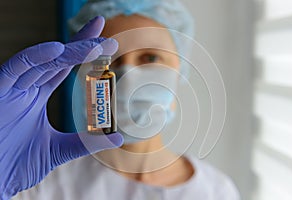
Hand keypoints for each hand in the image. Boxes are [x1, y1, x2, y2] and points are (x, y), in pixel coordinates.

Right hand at [0, 16, 122, 199]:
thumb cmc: (15, 165)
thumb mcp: (58, 150)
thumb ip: (85, 143)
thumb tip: (118, 138)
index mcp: (36, 96)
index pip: (63, 67)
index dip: (82, 53)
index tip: (106, 42)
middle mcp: (24, 87)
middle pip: (56, 58)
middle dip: (82, 45)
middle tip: (108, 36)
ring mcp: (11, 88)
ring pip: (42, 61)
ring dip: (69, 51)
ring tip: (96, 44)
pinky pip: (15, 68)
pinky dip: (34, 57)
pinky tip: (57, 48)